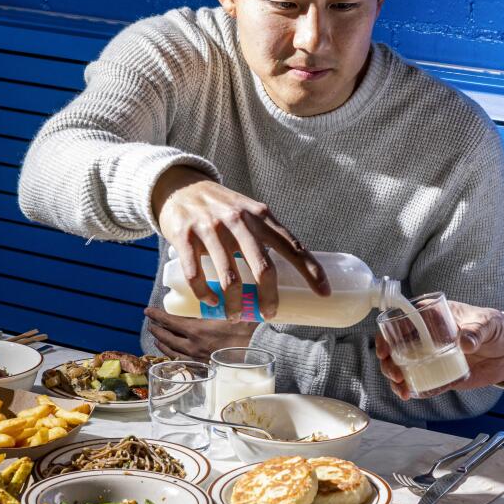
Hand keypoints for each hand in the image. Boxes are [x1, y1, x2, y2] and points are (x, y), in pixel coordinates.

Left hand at [145, 307, 256, 360]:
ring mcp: (199, 359)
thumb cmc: (249, 329)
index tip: (148, 311)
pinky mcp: (205, 369)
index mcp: (197, 330)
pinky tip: (174, 356)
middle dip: (156, 329)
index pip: (169, 321)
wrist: (261, 351)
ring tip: (157, 339)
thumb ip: (215, 305)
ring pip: (172, 353)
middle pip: (167, 338)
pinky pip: (184, 364)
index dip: (157, 315)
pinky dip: (174, 358)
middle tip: (151, 323)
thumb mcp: (230, 311)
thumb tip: (208, 295)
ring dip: (162, 344)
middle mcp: (194, 346)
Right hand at [151, 166, 329, 317]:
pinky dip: (205, 294)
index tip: (324, 293)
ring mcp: (210, 228)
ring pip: (229, 277)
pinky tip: (211, 301)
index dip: (311, 271)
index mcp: (260, 216)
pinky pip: (196, 274)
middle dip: (269, 297)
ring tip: (235, 316)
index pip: (292, 246)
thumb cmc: (222, 208)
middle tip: (269, 314)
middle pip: (263, 267)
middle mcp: (238, 221)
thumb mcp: (249, 212)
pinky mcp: (184, 237)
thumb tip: (289, 273)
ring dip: (234, 304)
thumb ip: (266, 235)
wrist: (179, 187)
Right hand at [375, 302, 503, 399]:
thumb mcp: (488, 324)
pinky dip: (412, 389)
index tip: (384, 349)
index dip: (388, 334)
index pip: (403, 322)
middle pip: (397, 347)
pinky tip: (408, 395)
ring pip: (405, 366)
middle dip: (388, 362)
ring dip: (397, 378)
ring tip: (400, 388)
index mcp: (434, 317)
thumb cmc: (498, 328)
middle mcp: (428, 337)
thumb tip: (465, 342)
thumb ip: (477, 330)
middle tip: (394, 373)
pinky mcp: (442, 374)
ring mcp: (433, 357)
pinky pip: (423, 382)